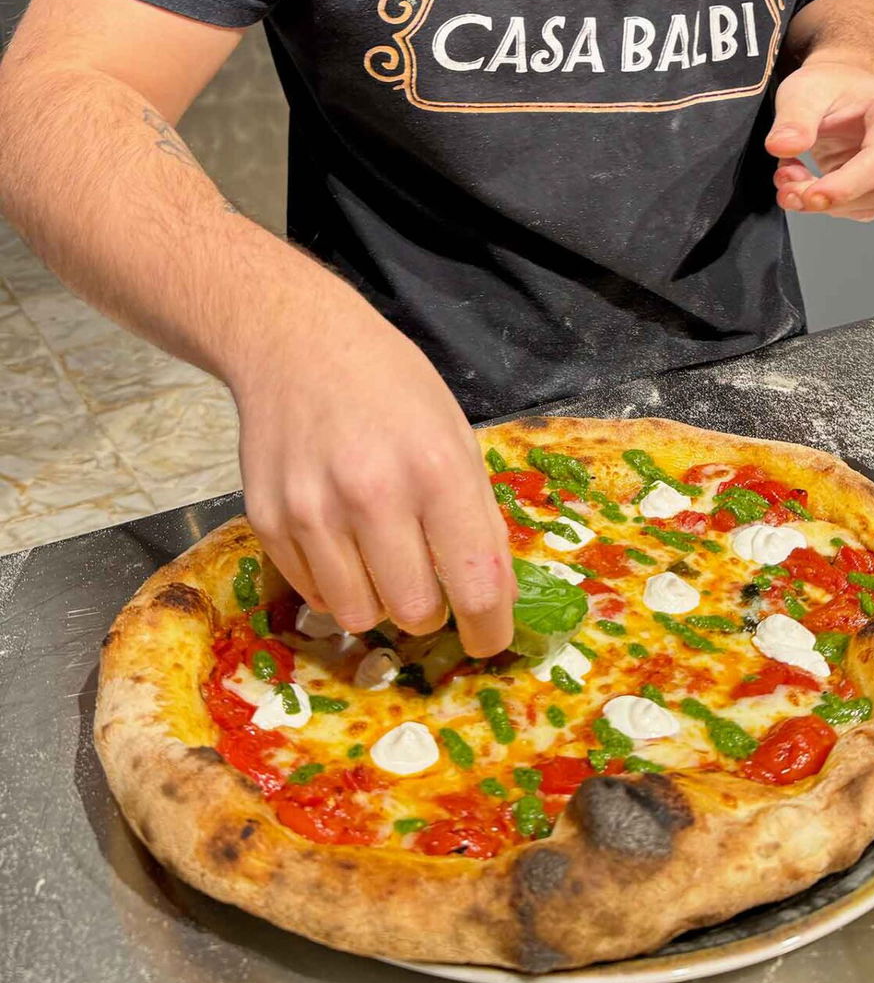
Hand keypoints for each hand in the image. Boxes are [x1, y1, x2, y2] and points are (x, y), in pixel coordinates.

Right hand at [231, 274, 516, 655]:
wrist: (295, 343)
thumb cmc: (390, 386)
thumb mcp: (454, 435)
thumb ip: (477, 516)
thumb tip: (496, 597)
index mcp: (435, 469)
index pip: (474, 584)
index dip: (489, 629)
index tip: (488, 639)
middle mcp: (372, 494)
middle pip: (414, 612)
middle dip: (431, 611)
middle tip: (429, 583)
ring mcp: (311, 510)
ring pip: (358, 615)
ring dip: (380, 602)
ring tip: (380, 559)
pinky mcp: (267, 521)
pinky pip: (312, 593)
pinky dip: (335, 583)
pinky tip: (340, 539)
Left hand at [764, 58, 873, 221]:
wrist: (842, 89)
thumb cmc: (830, 86)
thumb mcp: (803, 92)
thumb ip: (793, 120)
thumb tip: (782, 147)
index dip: (846, 186)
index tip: (808, 196)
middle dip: (830, 198)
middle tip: (786, 189)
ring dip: (828, 204)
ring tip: (792, 180)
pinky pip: (868, 209)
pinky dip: (835, 205)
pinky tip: (810, 185)